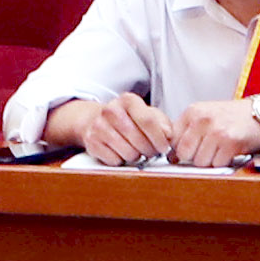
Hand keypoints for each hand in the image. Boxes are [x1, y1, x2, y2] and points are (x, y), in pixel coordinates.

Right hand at [49, 93, 166, 164]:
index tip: (164, 147)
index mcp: (128, 100)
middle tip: (151, 152)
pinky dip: (121, 160)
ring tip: (136, 151)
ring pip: (128, 152)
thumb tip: (168, 135)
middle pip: (138, 139)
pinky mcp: (91, 142)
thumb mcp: (148, 114)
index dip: (159, 138)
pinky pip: (114, 160)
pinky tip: (121, 152)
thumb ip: (162, 124)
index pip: (148, 121)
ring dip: (136, 157)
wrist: (96, 120)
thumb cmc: (128, 119)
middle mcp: (111, 110)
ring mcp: (99, 126)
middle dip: (149, 151)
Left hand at [162, 100, 259, 167]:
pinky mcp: (231, 142)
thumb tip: (171, 157)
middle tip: (208, 151)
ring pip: (201, 161)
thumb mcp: (206, 116)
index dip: (179, 150)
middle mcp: (202, 119)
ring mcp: (216, 130)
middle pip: (184, 153)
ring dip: (211, 161)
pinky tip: (230, 151)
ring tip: (220, 149)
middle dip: (194, 157)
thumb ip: (187, 132)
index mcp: (193, 112)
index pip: (173, 140)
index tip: (189, 151)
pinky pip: (217, 164)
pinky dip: (224, 162)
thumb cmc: (232, 117)